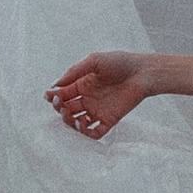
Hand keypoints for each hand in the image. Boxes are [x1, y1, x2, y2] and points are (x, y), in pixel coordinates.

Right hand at [47, 52, 187, 139]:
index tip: (49, 96)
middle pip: (66, 109)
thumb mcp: (94, 61)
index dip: (54, 97)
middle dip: (59, 108)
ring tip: (69, 113)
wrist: (143, 72)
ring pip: (76, 122)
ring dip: (68, 121)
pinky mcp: (109, 120)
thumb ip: (75, 71)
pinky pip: (94, 132)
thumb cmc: (121, 62)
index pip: (62, 94)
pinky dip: (84, 132)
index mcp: (83, 84)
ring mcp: (98, 110)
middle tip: (60, 103)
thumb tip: (56, 85)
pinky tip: (81, 123)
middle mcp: (88, 98)